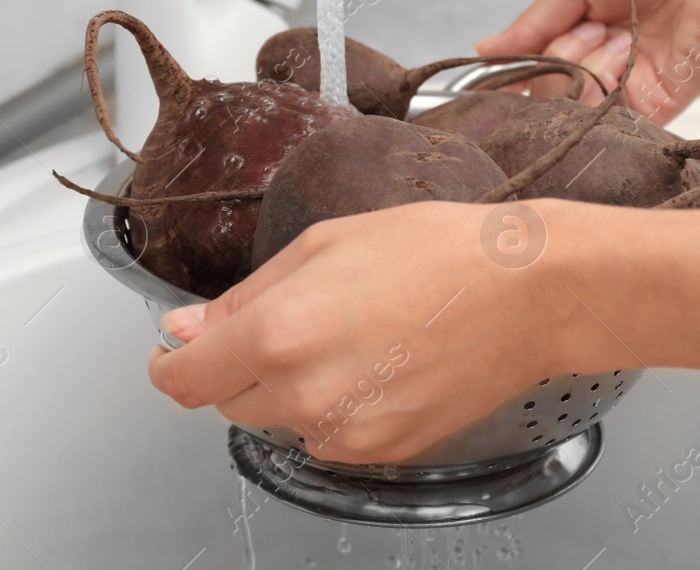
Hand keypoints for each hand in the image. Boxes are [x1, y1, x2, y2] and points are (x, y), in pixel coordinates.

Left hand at [147, 202, 571, 464]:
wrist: (529, 293)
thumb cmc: (437, 251)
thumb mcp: (323, 245)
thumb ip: (244, 297)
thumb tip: (186, 328)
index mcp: (281, 334)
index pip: (184, 379)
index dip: (170, 362)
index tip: (176, 348)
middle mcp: (306, 395)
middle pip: (228, 401)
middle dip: (238, 365)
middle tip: (291, 318)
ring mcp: (347, 433)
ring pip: (281, 419)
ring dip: (290, 385)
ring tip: (350, 333)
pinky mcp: (384, 453)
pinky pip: (328, 436)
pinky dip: (334, 405)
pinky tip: (376, 361)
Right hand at [477, 0, 699, 122]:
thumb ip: (533, 22)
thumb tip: (485, 51)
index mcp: (582, 24)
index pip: (532, 61)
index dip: (517, 65)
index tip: (505, 65)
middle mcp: (602, 59)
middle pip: (546, 88)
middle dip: (560, 57)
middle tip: (592, 28)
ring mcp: (627, 86)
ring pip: (573, 105)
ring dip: (586, 69)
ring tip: (617, 38)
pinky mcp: (656, 108)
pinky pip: (610, 122)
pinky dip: (605, 93)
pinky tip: (623, 59)